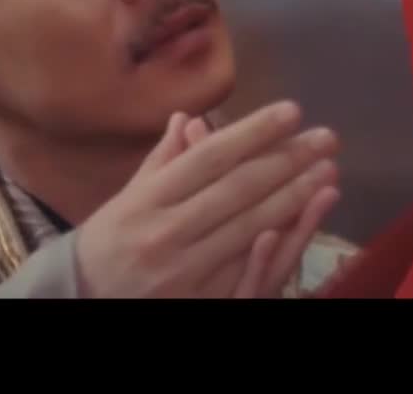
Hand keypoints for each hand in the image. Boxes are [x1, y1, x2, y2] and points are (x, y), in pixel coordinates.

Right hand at [73, 101, 339, 297]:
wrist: (84, 300)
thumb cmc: (110, 242)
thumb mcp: (128, 196)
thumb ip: (164, 159)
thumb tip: (190, 116)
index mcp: (148, 198)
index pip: (210, 158)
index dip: (254, 133)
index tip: (292, 111)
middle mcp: (166, 230)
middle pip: (238, 189)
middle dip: (288, 160)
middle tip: (327, 138)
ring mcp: (184, 269)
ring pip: (250, 227)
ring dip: (295, 197)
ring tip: (328, 171)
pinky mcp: (199, 300)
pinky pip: (248, 269)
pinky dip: (281, 242)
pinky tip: (306, 219)